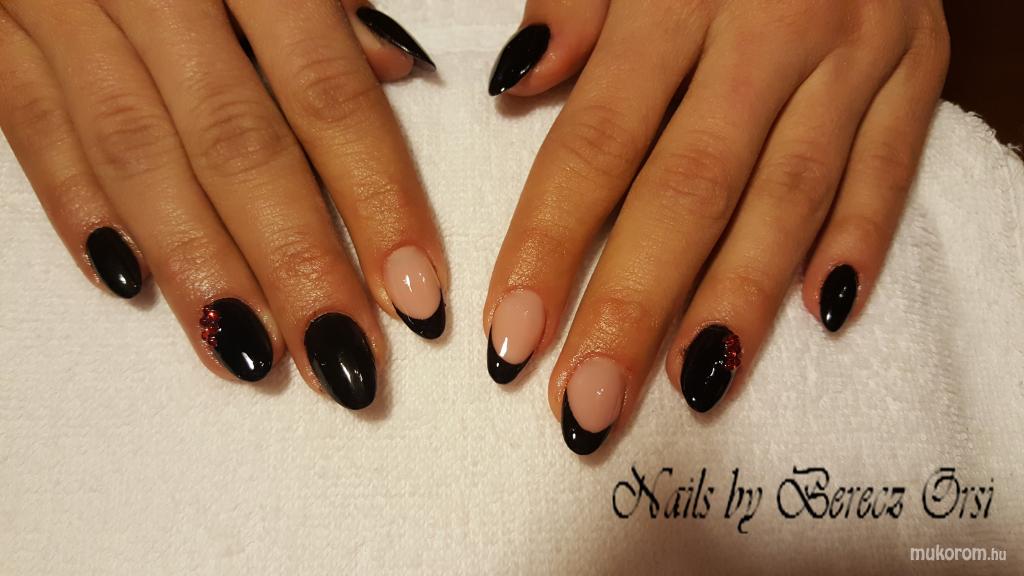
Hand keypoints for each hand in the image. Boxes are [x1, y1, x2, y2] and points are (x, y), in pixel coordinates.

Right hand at [0, 0, 445, 409]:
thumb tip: (395, 72)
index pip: (327, 94)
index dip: (377, 200)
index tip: (416, 293)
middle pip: (236, 143)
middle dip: (296, 263)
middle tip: (343, 361)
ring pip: (132, 151)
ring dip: (197, 264)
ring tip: (251, 356)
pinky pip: (25, 125)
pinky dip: (77, 205)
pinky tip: (130, 282)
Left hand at [484, 0, 949, 452]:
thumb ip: (577, 1)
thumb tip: (521, 80)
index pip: (599, 139)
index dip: (550, 242)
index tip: (514, 336)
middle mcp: (771, 27)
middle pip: (690, 188)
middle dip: (634, 305)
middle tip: (586, 404)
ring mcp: (855, 51)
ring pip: (790, 195)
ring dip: (738, 298)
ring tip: (689, 384)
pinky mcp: (919, 67)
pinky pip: (890, 165)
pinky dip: (859, 240)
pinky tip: (818, 314)